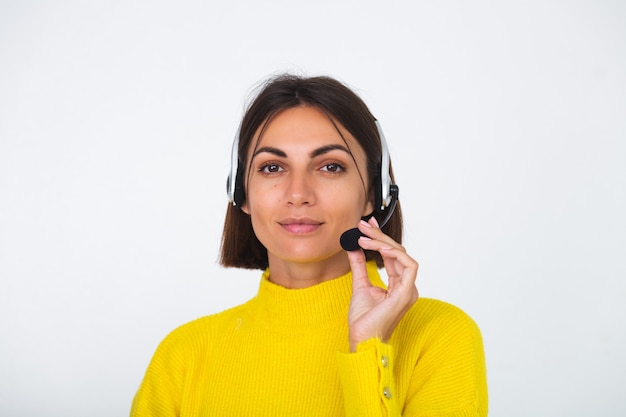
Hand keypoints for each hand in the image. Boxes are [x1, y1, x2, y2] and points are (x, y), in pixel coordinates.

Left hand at [346, 216, 418, 351]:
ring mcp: (409, 290)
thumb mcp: (360, 285)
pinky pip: (409, 266)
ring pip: (402, 256)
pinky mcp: (406, 294)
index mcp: (398, 285)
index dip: (380, 238)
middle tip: (363, 225)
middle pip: (397, 252)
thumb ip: (359, 265)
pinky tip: (379, 247)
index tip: (366, 227)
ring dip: (383, 242)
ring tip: (364, 237)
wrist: (362, 340)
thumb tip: (353, 247)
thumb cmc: (363, 320)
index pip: (392, 256)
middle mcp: (407, 286)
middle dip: (380, 236)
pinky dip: (395, 254)